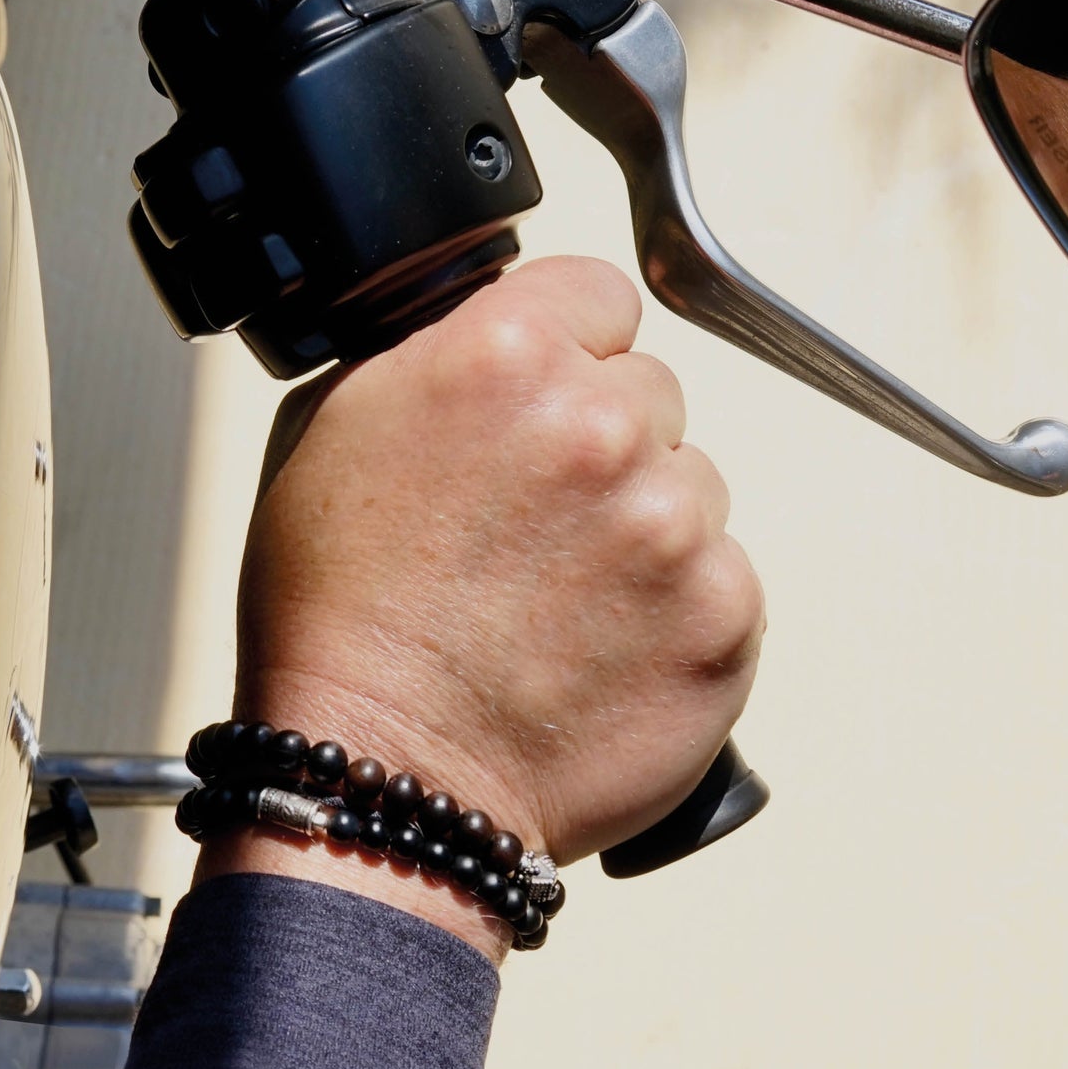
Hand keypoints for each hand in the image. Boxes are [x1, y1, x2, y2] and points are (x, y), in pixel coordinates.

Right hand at [197, 257, 764, 961]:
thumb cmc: (345, 622)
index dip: (573, 347)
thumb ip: (444, 356)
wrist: (387, 774)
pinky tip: (606, 644)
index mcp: (508, 356)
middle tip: (539, 526)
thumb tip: (505, 332)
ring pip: (692, 486)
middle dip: (605, 445)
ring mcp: (675, 523)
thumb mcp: (342, 430)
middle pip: (651, 394)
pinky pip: (722, 574)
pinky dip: (679, 607)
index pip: (601, 294)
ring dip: (646, 528)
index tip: (553, 397)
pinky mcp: (725, 612)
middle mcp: (604, 426)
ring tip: (564, 599)